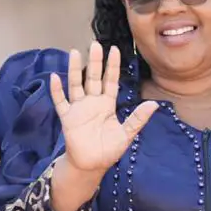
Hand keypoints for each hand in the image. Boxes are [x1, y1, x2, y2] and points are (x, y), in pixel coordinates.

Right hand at [49, 42, 157, 175]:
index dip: (113, 66)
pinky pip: (61, 102)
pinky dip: (57, 91)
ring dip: (75, 69)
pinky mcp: (67, 118)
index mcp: (107, 104)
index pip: (111, 81)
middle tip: (95, 44)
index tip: (115, 50)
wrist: (91, 165)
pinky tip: (55, 77)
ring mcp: (78, 109)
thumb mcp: (126, 134)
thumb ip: (138, 119)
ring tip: (74, 52)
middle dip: (95, 62)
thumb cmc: (108, 150)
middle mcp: (92, 103)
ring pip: (76, 85)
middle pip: (93, 78)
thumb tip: (154, 104)